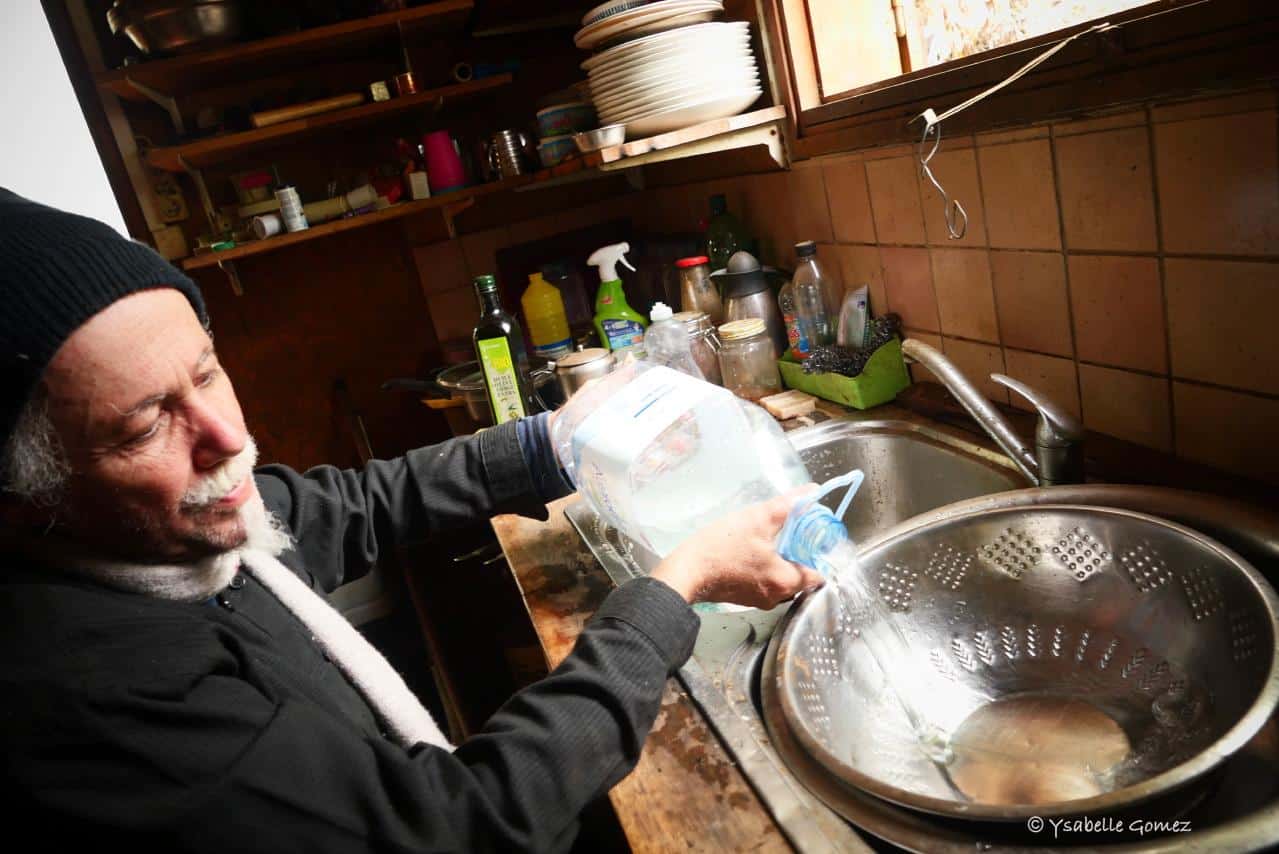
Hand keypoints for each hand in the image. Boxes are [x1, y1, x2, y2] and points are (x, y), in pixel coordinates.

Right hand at [650, 487, 824, 609]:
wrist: (686, 571)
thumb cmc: (721, 548)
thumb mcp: (758, 519)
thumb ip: (788, 505)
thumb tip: (811, 492)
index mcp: (787, 581)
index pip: (820, 573)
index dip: (819, 553)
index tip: (813, 536)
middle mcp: (777, 597)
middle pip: (801, 576)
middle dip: (799, 554)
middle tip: (792, 533)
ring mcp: (759, 600)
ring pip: (782, 580)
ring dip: (781, 561)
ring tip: (771, 540)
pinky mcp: (743, 598)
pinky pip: (764, 583)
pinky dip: (764, 569)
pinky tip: (753, 552)